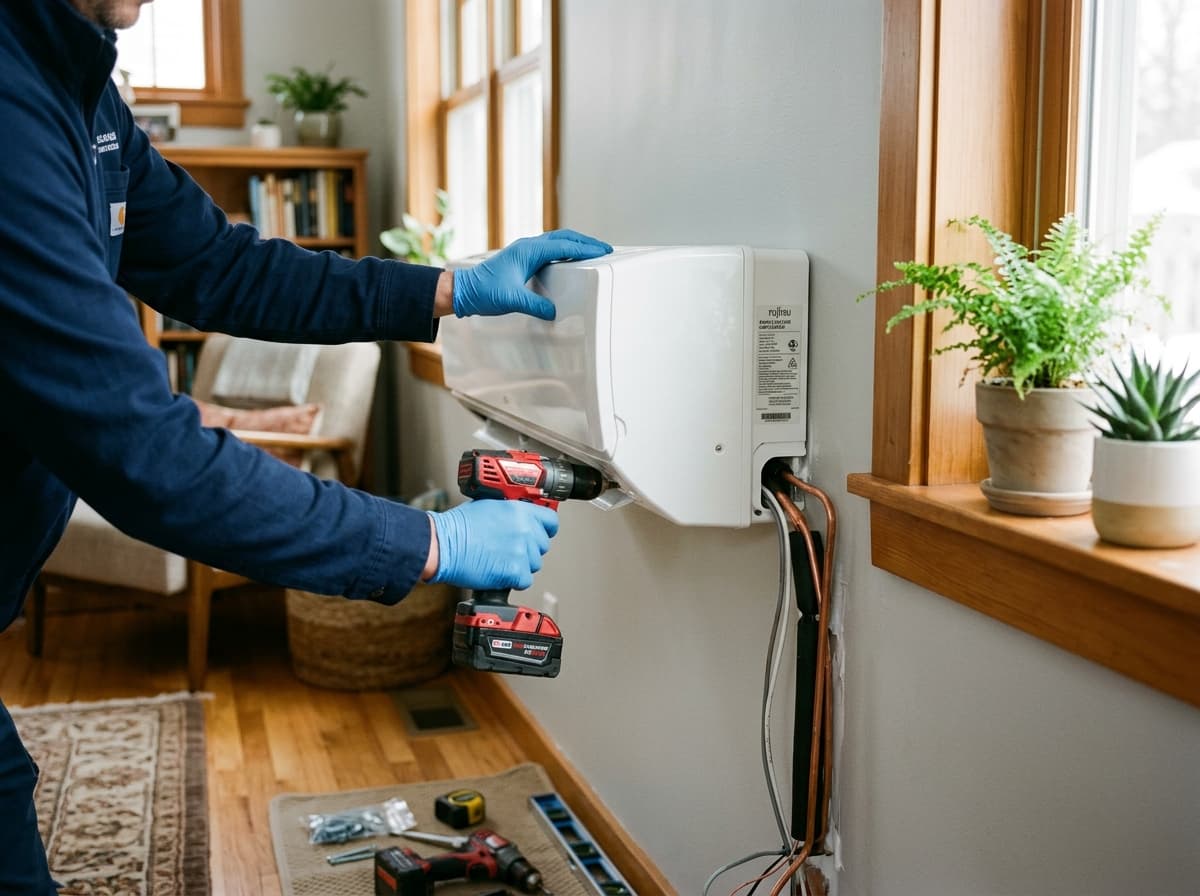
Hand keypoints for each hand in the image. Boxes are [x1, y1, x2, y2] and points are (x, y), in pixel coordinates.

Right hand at [428, 500, 559, 589]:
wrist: (444, 545)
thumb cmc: (458, 527)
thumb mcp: (489, 505)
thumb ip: (510, 511)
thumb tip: (519, 518)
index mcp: (520, 510)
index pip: (550, 522)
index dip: (544, 529)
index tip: (539, 533)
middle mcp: (525, 530)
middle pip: (543, 545)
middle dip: (528, 549)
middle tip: (509, 549)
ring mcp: (522, 551)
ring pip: (534, 564)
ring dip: (520, 564)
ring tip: (499, 559)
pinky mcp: (515, 572)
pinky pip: (525, 580)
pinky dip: (513, 580)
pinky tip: (497, 571)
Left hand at [452, 229, 612, 319]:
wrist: (463, 290)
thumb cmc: (483, 291)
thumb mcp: (511, 300)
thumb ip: (535, 306)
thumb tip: (554, 312)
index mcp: (528, 251)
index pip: (564, 246)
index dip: (585, 248)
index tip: (602, 251)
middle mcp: (527, 247)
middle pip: (563, 237)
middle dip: (585, 242)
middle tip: (604, 248)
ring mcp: (524, 252)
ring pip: (556, 241)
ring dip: (575, 244)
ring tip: (591, 252)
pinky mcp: (522, 259)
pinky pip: (549, 250)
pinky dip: (564, 251)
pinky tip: (569, 261)